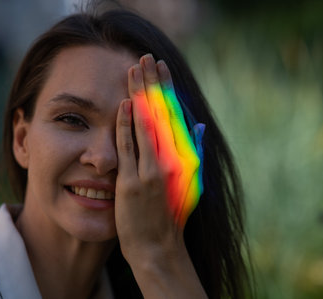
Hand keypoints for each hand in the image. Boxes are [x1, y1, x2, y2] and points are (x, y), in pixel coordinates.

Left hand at [115, 53, 203, 261]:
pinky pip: (129, 147)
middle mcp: (172, 161)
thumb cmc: (172, 215)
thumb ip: (195, 152)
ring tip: (132, 70)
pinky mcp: (134, 182)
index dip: (167, 89)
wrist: (158, 247)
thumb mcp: (190, 183)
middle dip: (152, 83)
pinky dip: (126, 124)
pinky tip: (123, 104)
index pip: (174, 115)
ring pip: (145, 124)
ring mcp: (152, 171)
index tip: (161, 67)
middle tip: (145, 57)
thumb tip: (199, 125)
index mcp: (185, 158)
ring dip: (138, 95)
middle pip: (160, 113)